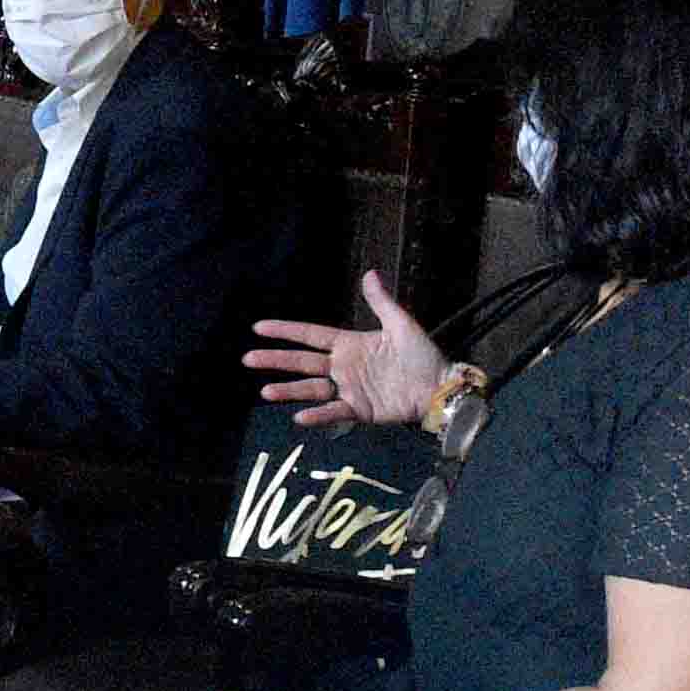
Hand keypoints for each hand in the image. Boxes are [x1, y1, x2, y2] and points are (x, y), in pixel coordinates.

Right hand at [245, 269, 449, 429]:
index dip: (286, 331)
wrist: (441, 387)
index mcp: (350, 344)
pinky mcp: (360, 410)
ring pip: (311, 389)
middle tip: (248, 359)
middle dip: (275, 360)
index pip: (311, 335)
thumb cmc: (423, 356)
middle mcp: (343, 367)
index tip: (259, 328)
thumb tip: (369, 273)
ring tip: (266, 391)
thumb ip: (382, 302)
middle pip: (302, 362)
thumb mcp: (402, 325)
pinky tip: (300, 417)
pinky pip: (334, 412)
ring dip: (289, 390)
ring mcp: (349, 389)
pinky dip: (318, 416)